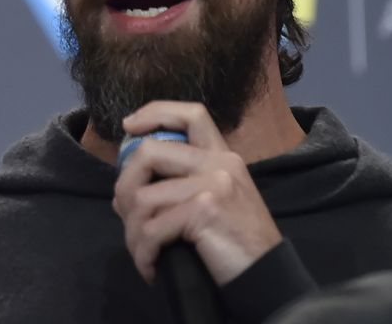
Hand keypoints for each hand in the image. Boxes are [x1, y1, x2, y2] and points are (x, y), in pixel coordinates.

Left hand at [111, 101, 282, 285]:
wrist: (268, 278)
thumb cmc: (237, 246)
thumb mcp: (213, 205)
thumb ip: (176, 189)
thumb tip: (123, 194)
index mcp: (222, 157)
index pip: (190, 115)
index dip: (155, 113)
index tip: (128, 126)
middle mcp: (220, 163)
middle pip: (149, 152)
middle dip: (125, 186)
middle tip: (126, 216)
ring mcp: (213, 184)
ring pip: (144, 197)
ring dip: (133, 231)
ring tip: (141, 252)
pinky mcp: (205, 210)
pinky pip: (153, 228)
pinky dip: (144, 252)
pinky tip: (150, 267)